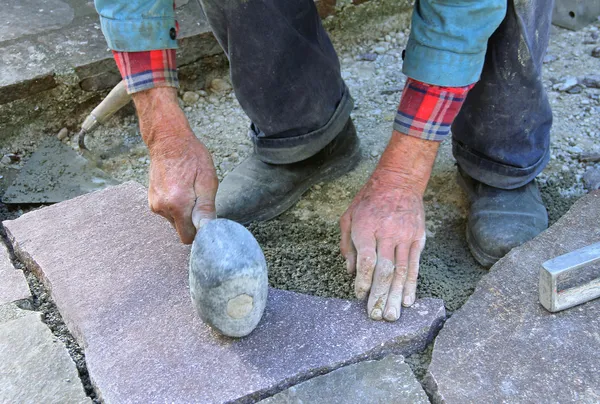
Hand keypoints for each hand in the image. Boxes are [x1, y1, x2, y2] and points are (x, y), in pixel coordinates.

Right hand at [133, 88, 217, 243]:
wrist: (168, 140)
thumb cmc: (191, 157)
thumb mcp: (208, 181)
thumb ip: (206, 208)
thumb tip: (207, 228)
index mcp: (177, 205)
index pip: (187, 237)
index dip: (199, 232)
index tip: (206, 219)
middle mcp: (162, 208)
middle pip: (181, 229)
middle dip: (192, 219)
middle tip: (199, 197)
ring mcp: (154, 204)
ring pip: (175, 220)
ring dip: (184, 211)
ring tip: (189, 189)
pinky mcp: (152, 199)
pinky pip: (168, 210)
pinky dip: (176, 204)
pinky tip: (181, 187)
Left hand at [339, 132, 438, 320]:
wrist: (398, 182)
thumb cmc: (368, 201)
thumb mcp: (348, 217)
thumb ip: (347, 245)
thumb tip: (350, 272)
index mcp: (366, 228)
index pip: (366, 261)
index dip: (362, 281)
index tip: (359, 295)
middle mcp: (386, 233)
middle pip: (384, 271)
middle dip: (379, 295)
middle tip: (376, 316)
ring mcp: (405, 236)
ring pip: (401, 272)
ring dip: (395, 296)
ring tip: (392, 316)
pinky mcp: (418, 238)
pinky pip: (415, 265)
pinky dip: (411, 285)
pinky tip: (408, 300)